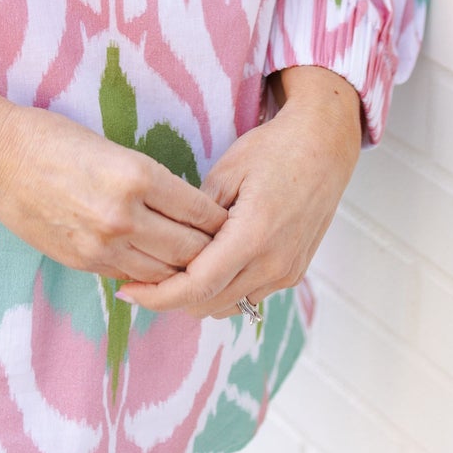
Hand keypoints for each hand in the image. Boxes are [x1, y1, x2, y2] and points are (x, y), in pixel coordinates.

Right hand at [0, 101, 228, 285]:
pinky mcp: (83, 262)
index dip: (222, 221)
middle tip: (228, 251)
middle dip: (213, 252)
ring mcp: (103, 244)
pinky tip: (159, 269)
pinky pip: (132, 278)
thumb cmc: (52, 137)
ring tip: (200, 267)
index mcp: (137, 175)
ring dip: (185, 271)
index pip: (200, 211)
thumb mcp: (111, 147)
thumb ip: (147, 182)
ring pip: (165, 273)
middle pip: (191, 250)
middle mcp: (125, 215)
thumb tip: (182, 209)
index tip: (233, 221)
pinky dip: (150, 275)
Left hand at [115, 69, 361, 318]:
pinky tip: (205, 265)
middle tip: (140, 277)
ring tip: (170, 269)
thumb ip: (195, 215)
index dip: (156, 295)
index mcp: (252, 237)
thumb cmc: (273, 150)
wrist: (325, 146)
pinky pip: (249, 295)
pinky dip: (223, 290)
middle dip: (171, 297)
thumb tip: (165, 243)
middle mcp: (273, 264)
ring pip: (229, 305)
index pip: (196, 286)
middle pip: (209, 304)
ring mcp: (286, 272)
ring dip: (198, 296)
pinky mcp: (293, 272)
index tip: (127, 291)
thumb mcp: (226, 172)